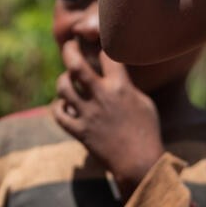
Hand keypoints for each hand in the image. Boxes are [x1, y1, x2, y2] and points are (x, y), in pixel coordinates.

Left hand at [52, 40, 165, 197]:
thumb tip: (114, 75)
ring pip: (63, 87)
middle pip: (76, 65)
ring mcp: (88, 114)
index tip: (97, 42)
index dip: (100, 44)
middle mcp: (101, 96)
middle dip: (69, 50)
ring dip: (63, 80)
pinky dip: (58, 106)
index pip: (105, 54)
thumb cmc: (147, 131)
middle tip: (69, 45)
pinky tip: (64, 104)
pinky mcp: (80, 131)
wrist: (140, 164)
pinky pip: (59, 114)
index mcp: (120, 86)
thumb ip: (126, 85)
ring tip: (67, 79)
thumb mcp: (143, 101)